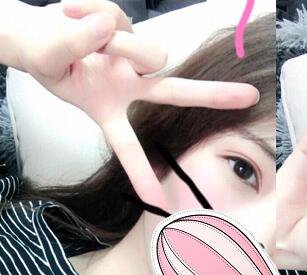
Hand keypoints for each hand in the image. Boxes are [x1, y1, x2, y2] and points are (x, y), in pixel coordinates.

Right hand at [11, 0, 258, 211]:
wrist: (36, 34)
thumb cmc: (47, 60)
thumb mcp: (49, 62)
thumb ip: (74, 46)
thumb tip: (110, 28)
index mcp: (110, 111)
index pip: (129, 147)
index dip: (142, 175)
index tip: (161, 205)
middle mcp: (130, 86)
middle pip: (178, 92)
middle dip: (214, 95)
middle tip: (252, 96)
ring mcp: (132, 58)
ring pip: (140, 49)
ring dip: (109, 41)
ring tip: (77, 35)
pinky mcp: (125, 27)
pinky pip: (114, 16)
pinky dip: (87, 11)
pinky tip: (73, 14)